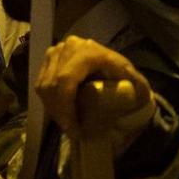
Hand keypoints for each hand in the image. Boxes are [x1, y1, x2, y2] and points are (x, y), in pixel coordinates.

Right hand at [37, 36, 152, 153]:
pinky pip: (41, 83)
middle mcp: (69, 46)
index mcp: (89, 52)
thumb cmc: (129, 83)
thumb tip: (114, 100)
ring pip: (43, 85)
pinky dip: (49, 101)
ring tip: (67, 124)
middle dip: (59, 112)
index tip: (75, 130)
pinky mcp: (50, 58)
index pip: (65, 79)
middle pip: (52, 84)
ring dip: (53, 109)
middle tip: (71, 131)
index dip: (66, 107)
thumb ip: (131, 91)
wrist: (121, 74)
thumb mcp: (137, 86)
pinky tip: (61, 112)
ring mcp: (57, 50)